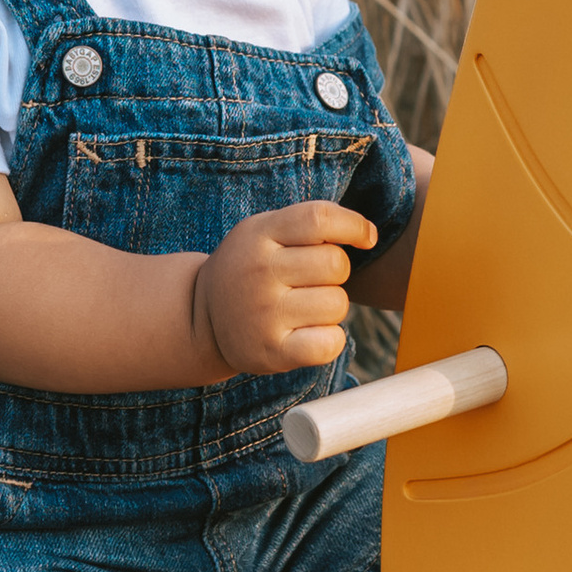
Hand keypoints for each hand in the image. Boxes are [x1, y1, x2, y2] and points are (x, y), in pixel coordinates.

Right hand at [193, 197, 377, 376]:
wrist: (201, 316)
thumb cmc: (251, 268)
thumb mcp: (264, 231)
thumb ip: (309, 223)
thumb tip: (369, 235)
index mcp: (260, 234)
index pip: (319, 219)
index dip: (354, 226)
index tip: (365, 239)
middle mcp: (259, 272)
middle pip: (335, 264)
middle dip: (336, 272)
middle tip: (312, 281)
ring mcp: (264, 314)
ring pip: (337, 304)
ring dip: (332, 307)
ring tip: (304, 307)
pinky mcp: (272, 352)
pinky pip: (329, 343)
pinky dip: (330, 340)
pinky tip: (309, 334)